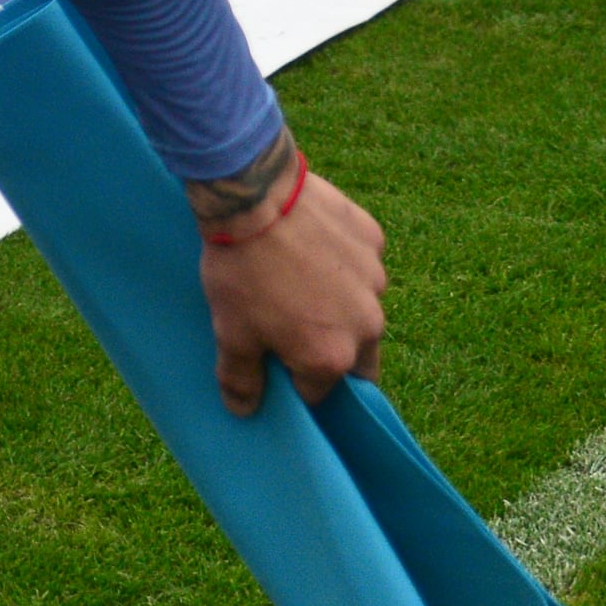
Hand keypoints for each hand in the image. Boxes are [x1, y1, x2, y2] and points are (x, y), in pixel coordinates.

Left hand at [199, 154, 386, 413]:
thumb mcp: (231, 332)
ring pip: (360, 306)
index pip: (319, 391)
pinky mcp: (374, 239)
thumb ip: (241, 379)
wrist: (255, 194)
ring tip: (296, 279)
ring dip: (337, 304)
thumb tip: (246, 411)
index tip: (274, 359)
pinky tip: (310, 245)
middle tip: (290, 323)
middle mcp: (367, 324)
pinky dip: (341, 263)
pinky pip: (361, 263)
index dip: (293, 379)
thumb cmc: (242, 270)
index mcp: (333, 357)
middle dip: (326, 347)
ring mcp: (375, 279)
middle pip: (353, 354)